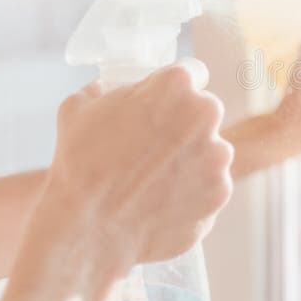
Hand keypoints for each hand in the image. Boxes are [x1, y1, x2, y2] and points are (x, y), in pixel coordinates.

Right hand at [47, 59, 233, 264]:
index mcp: (176, 85)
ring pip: (212, 149)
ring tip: (156, 179)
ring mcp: (218, 154)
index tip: (168, 101)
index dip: (177, 88)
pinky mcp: (221, 190)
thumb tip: (105, 89)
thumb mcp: (78, 108)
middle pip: (204, 111)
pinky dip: (194, 191)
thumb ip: (102, 90)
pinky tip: (165, 200)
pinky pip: (211, 184)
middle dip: (186, 124)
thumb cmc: (80, 164)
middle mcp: (205, 114)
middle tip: (157, 145)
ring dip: (193, 159)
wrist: (89, 227)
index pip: (193, 72)